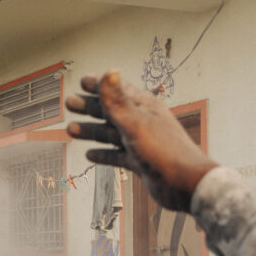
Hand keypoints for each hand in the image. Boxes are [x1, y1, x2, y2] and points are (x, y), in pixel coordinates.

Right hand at [65, 70, 216, 211]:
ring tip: (71, 130)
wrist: (185, 184)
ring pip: (110, 134)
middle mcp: (142, 122)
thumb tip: (109, 72)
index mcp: (143, 108)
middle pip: (110, 112)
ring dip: (91, 131)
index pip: (118, 91)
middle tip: (70, 103)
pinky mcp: (139, 161)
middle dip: (89, 107)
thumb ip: (118, 101)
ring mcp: (140, 142)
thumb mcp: (136, 123)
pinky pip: (116, 155)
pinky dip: (103, 154)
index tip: (83, 81)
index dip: (100, 85)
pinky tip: (90, 154)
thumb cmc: (164, 151)